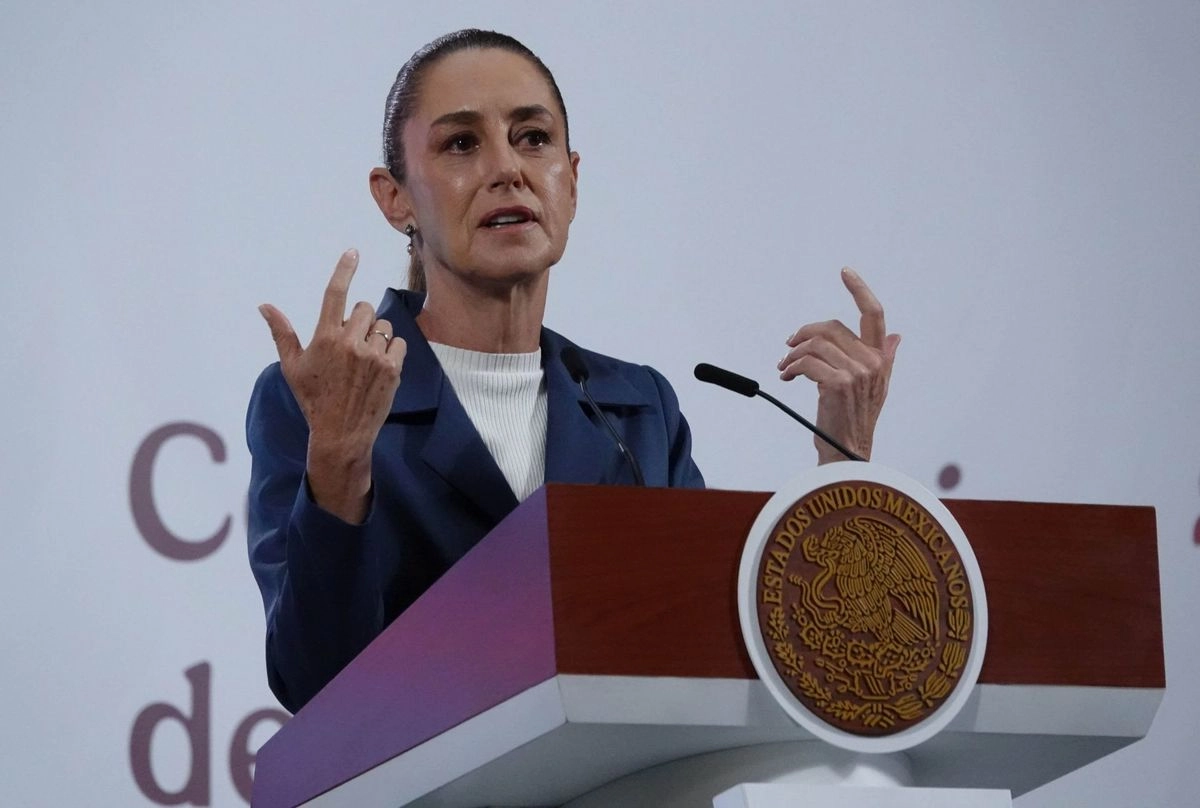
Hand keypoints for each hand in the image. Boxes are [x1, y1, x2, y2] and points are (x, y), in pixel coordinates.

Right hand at [258, 249, 406, 520]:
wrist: (341, 433)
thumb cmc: (313, 399)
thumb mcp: (292, 367)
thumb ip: (282, 332)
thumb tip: (265, 305)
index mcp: (324, 338)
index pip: (335, 294)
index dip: (344, 270)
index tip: (353, 252)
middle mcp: (350, 343)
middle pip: (365, 308)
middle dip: (359, 320)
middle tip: (350, 344)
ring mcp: (373, 356)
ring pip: (382, 325)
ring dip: (375, 336)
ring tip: (364, 360)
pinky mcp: (392, 369)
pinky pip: (397, 342)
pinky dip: (391, 350)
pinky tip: (378, 367)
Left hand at [777, 267, 900, 463]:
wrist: (846, 452)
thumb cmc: (855, 420)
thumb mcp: (877, 387)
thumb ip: (884, 358)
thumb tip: (895, 335)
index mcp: (880, 359)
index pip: (874, 315)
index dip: (860, 289)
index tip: (845, 271)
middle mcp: (872, 363)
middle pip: (831, 327)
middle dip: (804, 333)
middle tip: (789, 346)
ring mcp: (856, 373)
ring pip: (814, 344)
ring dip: (792, 354)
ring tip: (785, 366)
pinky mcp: (836, 384)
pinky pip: (806, 362)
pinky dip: (791, 367)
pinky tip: (786, 377)